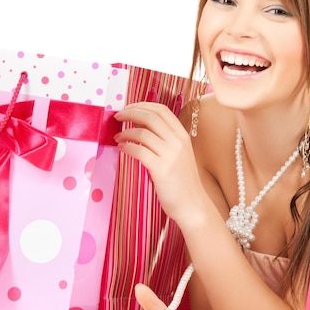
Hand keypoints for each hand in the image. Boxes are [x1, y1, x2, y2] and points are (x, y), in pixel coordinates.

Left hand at [114, 102, 204, 224]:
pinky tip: (122, 148)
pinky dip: (127, 147)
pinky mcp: (161, 169)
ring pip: (142, 133)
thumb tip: (141, 126)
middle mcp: (178, 142)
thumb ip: (165, 140)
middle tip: (118, 116)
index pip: (161, 110)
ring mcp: (170, 155)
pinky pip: (139, 151)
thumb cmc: (182, 182)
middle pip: (151, 117)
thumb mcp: (178, 154)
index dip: (142, 105)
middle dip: (130, 112)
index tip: (129, 107)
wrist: (192, 205)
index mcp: (182, 135)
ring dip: (125, 132)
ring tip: (118, 136)